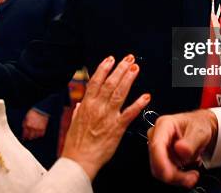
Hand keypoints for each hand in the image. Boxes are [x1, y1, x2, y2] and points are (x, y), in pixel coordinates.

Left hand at [22, 109, 49, 140]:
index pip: (25, 134)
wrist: (41, 110)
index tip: (24, 138)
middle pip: (30, 136)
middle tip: (29, 138)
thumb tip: (23, 128)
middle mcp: (33, 128)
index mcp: (28, 125)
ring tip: (33, 137)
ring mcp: (38, 128)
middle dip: (29, 138)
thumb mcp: (26, 117)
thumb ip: (24, 123)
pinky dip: (39, 135)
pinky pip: (41, 134)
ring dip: (34, 137)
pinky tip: (38, 135)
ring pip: (36, 136)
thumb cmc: (33, 113)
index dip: (24, 137)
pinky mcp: (43, 128)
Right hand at [61, 55, 149, 180]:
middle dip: (120, 69)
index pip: (95, 81)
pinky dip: (138, 104)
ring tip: (135, 69)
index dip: (104, 68)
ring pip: (119, 93)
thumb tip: (81, 103)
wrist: (78, 161)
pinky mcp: (117, 128)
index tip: (110, 59)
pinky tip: (145, 96)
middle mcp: (97, 107)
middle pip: (110, 83)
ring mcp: (108, 117)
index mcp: (86, 105)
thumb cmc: (75, 145)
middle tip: (129, 59)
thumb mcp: (74, 123)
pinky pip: (130, 113)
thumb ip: (79, 111)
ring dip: (128, 79)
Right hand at [147, 110, 217, 188]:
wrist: (201, 129)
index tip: (170, 174)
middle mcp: (157, 136)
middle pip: (157, 161)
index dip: (161, 162)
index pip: (156, 146)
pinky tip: (188, 173)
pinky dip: (177, 177)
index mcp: (164, 124)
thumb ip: (191, 141)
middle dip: (173, 174)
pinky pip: (165, 173)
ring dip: (177, 177)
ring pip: (160, 171)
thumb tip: (180, 149)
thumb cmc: (199, 126)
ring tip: (193, 175)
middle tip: (192, 177)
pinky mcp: (161, 158)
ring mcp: (158, 148)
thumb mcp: (200, 131)